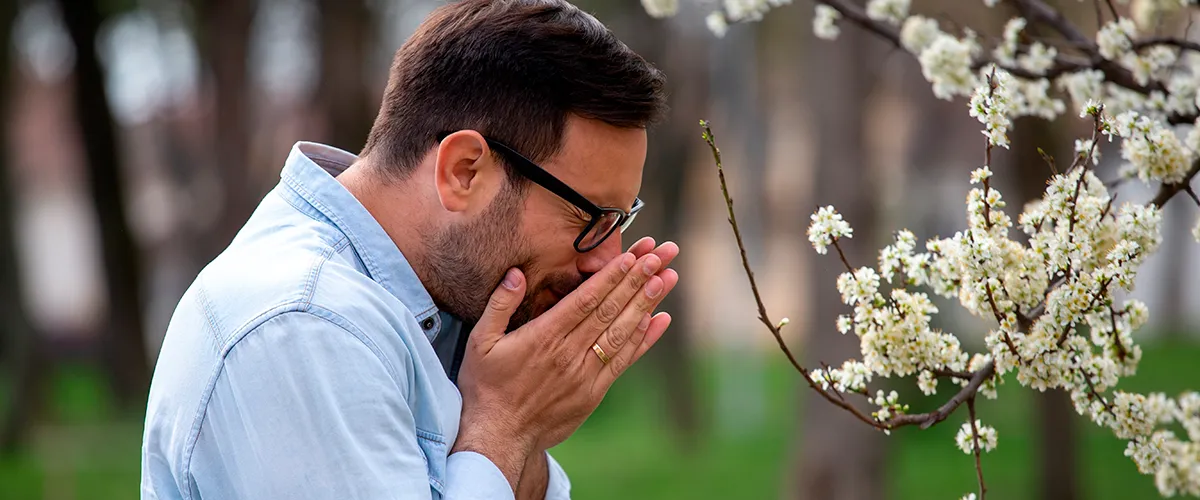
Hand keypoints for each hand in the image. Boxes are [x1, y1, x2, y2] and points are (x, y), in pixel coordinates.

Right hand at [452, 242, 678, 489]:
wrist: (499, 436)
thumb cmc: (486, 386)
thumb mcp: (480, 341)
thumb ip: (499, 304)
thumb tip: (516, 273)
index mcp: (544, 336)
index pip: (586, 299)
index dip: (611, 276)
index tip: (633, 256)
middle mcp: (569, 353)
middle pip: (610, 310)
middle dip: (637, 280)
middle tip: (660, 256)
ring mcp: (585, 374)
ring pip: (622, 332)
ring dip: (646, 304)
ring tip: (666, 278)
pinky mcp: (594, 392)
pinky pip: (623, 361)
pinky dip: (643, 340)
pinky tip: (659, 320)